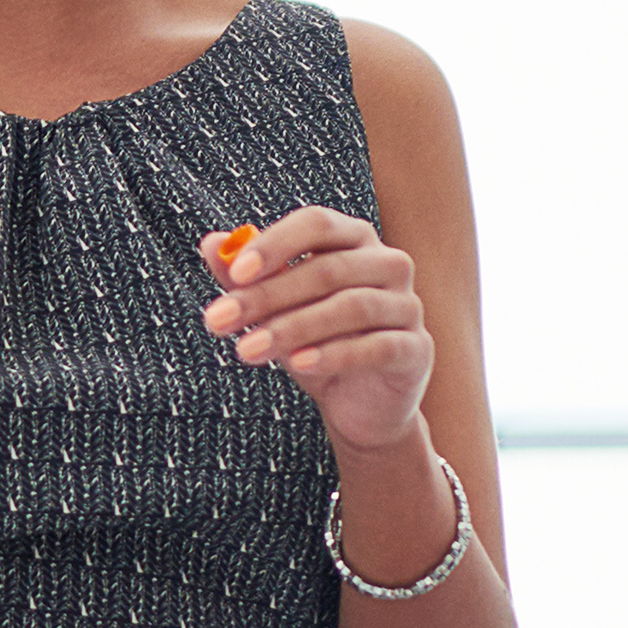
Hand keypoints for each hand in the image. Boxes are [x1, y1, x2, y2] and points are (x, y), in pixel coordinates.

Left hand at [200, 203, 434, 453]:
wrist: (358, 404)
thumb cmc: (315, 343)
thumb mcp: (275, 311)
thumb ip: (246, 278)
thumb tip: (210, 243)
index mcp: (354, 240)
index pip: (317, 223)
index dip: (275, 244)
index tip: (234, 274)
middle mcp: (388, 264)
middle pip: (328, 269)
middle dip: (267, 296)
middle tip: (219, 320)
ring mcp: (408, 306)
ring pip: (351, 307)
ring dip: (293, 327)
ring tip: (247, 350)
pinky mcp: (416, 349)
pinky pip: (378, 346)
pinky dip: (335, 353)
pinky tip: (297, 365)